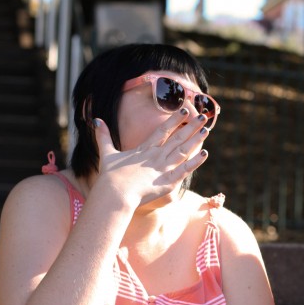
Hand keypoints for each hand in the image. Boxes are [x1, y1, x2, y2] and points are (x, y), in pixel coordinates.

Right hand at [93, 108, 209, 206]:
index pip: (162, 131)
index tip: (184, 110)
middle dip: (191, 127)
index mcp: (144, 149)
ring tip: (207, 129)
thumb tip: (96, 120)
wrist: (114, 193)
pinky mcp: (168, 181)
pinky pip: (184, 170)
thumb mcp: (106, 153)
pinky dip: (195, 162)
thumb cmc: (110, 176)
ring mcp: (163, 168)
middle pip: (177, 138)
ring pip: (183, 151)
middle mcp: (156, 156)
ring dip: (195, 140)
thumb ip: (103, 137)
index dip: (174, 120)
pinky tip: (205, 153)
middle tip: (203, 117)